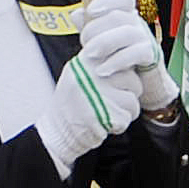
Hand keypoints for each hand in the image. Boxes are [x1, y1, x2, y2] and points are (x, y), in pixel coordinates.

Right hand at [36, 49, 146, 172]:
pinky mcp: (101, 115)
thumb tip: (127, 58)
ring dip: (125, 112)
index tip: (114, 85)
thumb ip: (100, 63)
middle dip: (128, 95)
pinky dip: (119, 126)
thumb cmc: (72, 103)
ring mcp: (95, 94)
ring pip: (132, 101)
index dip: (124, 76)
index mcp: (86, 60)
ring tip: (106, 113)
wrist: (56, 130)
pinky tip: (103, 124)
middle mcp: (90, 74)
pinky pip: (125, 119)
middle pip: (131, 80)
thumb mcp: (79, 72)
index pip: (122, 60)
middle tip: (112, 103)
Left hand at [76, 0, 177, 114]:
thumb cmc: (120, 60)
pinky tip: (102, 70)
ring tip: (89, 55)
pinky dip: (117, 61)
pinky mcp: (152, 56)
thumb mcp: (102, 43)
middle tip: (84, 43)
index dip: (108, 0)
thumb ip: (90, 28)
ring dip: (105, 42)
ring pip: (129, 32)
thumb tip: (76, 14)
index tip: (90, 11)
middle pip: (119, 16)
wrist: (144, 86)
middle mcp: (137, 24)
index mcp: (126, 16)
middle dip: (96, 28)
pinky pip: (138, 52)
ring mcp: (146, 39)